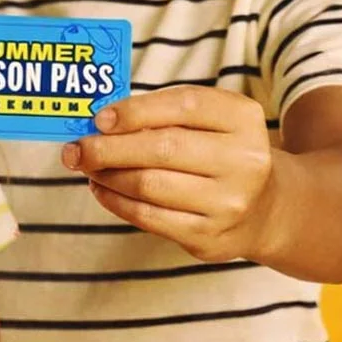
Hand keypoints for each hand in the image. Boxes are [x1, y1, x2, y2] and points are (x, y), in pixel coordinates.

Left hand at [62, 86, 283, 262]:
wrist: (266, 208)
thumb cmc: (220, 152)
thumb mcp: (210, 121)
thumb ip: (164, 113)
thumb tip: (100, 122)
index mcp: (243, 119)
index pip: (184, 105)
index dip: (135, 111)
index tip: (99, 118)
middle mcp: (243, 161)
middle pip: (161, 148)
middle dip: (108, 147)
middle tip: (76, 148)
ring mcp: (229, 202)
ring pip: (149, 185)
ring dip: (106, 174)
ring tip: (86, 166)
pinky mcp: (209, 235)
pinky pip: (148, 216)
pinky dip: (115, 200)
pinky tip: (101, 188)